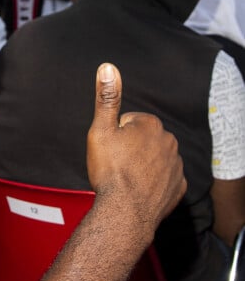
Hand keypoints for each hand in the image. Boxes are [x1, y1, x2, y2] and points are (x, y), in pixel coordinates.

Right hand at [86, 63, 185, 240]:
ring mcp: (176, 166)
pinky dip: (153, 183)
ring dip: (143, 165)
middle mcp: (169, 142)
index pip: (130, 122)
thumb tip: (107, 67)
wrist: (125, 213)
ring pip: (155, 158)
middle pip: (144, 139)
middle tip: (116, 164)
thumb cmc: (111, 171)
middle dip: (131, 148)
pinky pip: (165, 179)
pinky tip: (140, 190)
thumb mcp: (101, 130)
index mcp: (150, 125)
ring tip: (126, 179)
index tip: (110, 150)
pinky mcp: (178, 187)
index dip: (116, 135)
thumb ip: (106, 98)